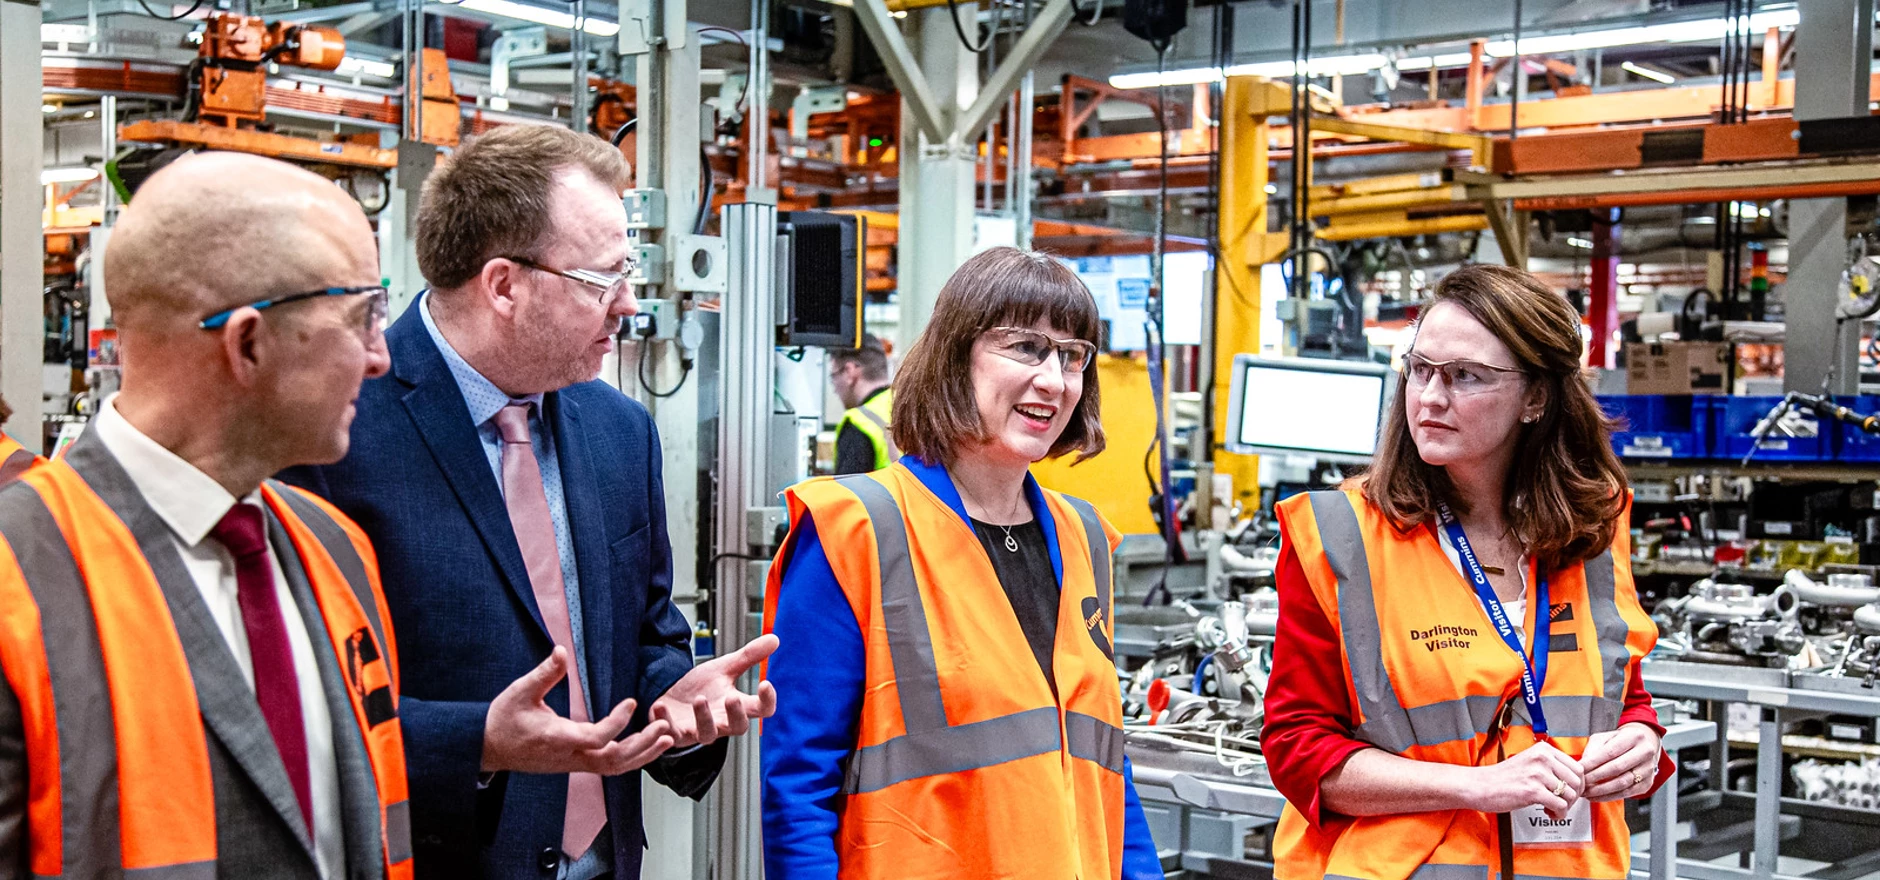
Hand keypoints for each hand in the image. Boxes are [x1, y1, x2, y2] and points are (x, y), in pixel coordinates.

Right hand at [482, 646, 675, 774]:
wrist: (488, 747)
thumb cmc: (503, 720)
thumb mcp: (520, 691)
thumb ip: (544, 673)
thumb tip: (561, 651)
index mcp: (556, 738)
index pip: (596, 738)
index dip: (617, 723)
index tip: (632, 702)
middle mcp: (568, 756)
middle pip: (612, 761)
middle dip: (642, 746)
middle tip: (663, 726)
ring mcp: (572, 764)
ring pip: (613, 768)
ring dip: (641, 755)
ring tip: (666, 738)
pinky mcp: (574, 764)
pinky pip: (607, 767)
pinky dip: (630, 758)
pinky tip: (646, 746)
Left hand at [651, 633, 779, 747]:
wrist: (670, 699)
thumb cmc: (699, 688)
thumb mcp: (723, 669)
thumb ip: (748, 656)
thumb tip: (775, 638)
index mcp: (735, 706)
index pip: (761, 710)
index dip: (767, 701)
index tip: (766, 683)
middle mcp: (721, 722)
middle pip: (738, 727)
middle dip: (736, 714)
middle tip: (733, 697)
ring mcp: (698, 730)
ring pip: (707, 734)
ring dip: (704, 718)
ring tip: (699, 698)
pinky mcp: (675, 734)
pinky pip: (671, 734)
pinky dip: (665, 722)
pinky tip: (661, 706)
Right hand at [1466, 740, 1585, 816]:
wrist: (1480, 785)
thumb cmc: (1502, 777)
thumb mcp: (1529, 762)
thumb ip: (1550, 766)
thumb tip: (1574, 779)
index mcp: (1543, 750)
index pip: (1577, 767)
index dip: (1577, 784)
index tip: (1569, 792)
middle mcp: (1542, 759)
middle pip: (1577, 782)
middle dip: (1573, 797)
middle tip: (1562, 802)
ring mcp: (1537, 774)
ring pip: (1570, 795)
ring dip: (1565, 807)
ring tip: (1552, 808)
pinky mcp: (1532, 791)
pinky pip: (1560, 806)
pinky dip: (1558, 814)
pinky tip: (1548, 812)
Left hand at [1580, 722, 1660, 801]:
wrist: (1642, 747)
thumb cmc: (1619, 741)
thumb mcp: (1605, 738)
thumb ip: (1593, 749)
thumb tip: (1583, 766)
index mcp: (1634, 737)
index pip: (1610, 752)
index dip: (1593, 762)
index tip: (1579, 769)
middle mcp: (1645, 752)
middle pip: (1617, 768)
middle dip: (1595, 777)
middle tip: (1581, 782)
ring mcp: (1648, 769)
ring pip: (1622, 783)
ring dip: (1601, 790)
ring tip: (1585, 792)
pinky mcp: (1648, 784)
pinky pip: (1626, 793)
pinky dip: (1609, 796)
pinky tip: (1595, 796)